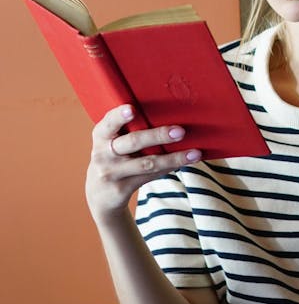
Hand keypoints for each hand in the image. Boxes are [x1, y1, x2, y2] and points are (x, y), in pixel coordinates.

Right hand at [85, 105, 201, 223]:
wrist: (99, 194)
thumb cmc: (114, 157)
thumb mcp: (112, 142)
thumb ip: (128, 130)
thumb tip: (169, 115)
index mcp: (101, 136)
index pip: (109, 123)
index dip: (119, 115)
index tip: (132, 109)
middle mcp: (102, 154)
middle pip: (133, 142)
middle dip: (157, 136)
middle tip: (180, 131)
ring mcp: (111, 173)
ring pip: (147, 163)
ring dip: (173, 158)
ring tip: (194, 153)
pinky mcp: (121, 189)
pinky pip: (150, 176)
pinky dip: (169, 168)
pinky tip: (183, 162)